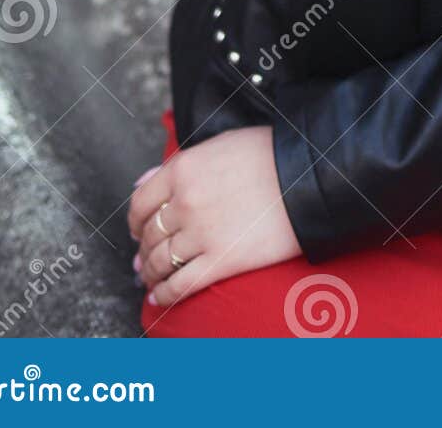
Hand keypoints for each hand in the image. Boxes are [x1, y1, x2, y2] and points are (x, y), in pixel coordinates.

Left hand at [129, 126, 302, 306]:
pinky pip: (180, 285)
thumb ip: (180, 165)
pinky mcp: (221, 261)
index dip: (134, 221)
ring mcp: (201, 234)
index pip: (140, 202)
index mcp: (183, 169)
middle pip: (150, 234)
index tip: (137, 229)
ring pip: (160, 261)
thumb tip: (143, 183)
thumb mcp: (219, 145)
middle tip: (143, 259)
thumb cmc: (269, 153)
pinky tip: (160, 296)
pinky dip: (164, 294)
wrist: (307, 175)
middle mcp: (185, 202)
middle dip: (143, 249)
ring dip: (151, 273)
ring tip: (151, 278)